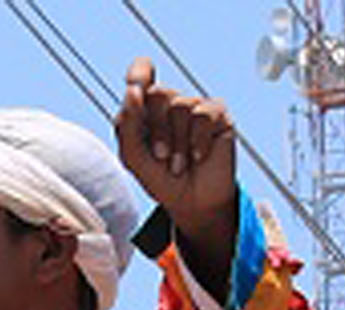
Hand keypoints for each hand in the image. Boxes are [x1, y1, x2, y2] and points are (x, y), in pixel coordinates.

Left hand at [115, 58, 238, 279]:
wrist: (191, 203)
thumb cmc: (161, 179)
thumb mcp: (133, 158)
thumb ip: (127, 125)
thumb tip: (132, 91)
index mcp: (145, 108)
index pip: (141, 72)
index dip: (139, 73)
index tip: (134, 87)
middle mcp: (170, 102)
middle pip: (157, 93)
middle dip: (156, 131)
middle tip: (161, 157)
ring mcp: (195, 106)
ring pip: (180, 106)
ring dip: (176, 144)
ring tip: (179, 165)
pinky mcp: (217, 114)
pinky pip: (203, 115)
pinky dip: (197, 141)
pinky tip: (199, 157)